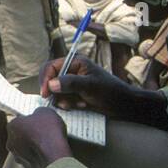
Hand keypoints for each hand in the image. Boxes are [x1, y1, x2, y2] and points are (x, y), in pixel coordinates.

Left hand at [6, 106, 71, 167]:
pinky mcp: (27, 167)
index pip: (20, 121)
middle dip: (29, 135)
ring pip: (25, 149)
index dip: (30, 121)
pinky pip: (32, 160)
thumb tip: (39, 115)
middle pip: (20, 136)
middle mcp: (10, 142)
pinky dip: (38, 158)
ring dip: (33, 147)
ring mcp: (18, 156)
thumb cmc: (48, 132)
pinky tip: (48, 154)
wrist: (55, 156)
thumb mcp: (45, 112)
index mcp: (12, 125)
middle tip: (44, 134)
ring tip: (47, 145)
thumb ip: (38, 112)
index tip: (39, 123)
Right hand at [40, 54, 166, 125]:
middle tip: (64, 103)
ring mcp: (72, 84)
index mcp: (75, 62)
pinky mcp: (74, 94)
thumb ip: (70, 83)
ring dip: (64, 101)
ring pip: (55, 92)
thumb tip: (51, 85)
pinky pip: (62, 100)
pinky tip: (82, 106)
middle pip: (50, 80)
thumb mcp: (90, 86)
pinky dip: (68, 105)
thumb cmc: (110, 91)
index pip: (51, 67)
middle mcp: (71, 71)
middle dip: (55, 93)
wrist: (122, 105)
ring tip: (79, 104)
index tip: (46, 94)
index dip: (45, 79)